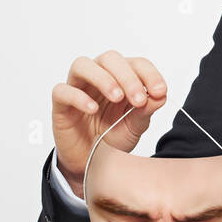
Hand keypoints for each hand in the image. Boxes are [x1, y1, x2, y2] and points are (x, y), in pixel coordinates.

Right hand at [51, 51, 168, 197]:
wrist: (91, 163)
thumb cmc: (112, 138)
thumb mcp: (135, 126)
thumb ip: (146, 110)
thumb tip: (160, 95)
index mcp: (121, 78)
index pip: (136, 64)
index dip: (150, 74)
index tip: (160, 91)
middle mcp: (99, 77)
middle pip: (110, 59)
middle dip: (128, 77)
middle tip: (139, 100)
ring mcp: (78, 88)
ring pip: (82, 65)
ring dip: (103, 78)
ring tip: (117, 97)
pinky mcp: (60, 104)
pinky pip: (62, 91)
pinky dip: (78, 97)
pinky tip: (92, 109)